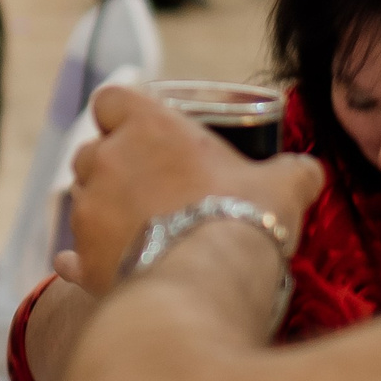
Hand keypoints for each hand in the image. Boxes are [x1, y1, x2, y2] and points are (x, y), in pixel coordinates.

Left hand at [64, 86, 324, 292]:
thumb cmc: (244, 218)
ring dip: (102, 211)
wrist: (208, 282)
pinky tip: (106, 270)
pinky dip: (84, 262)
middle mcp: (107, 161)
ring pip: (81, 201)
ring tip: (139, 232)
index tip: (142, 131)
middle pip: (91, 151)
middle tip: (148, 188)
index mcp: (148, 126)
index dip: (122, 113)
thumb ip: (294, 171)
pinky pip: (71, 257)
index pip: (110, 98)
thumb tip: (309, 172)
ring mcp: (88, 211)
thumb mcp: (284, 185)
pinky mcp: (83, 261)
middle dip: (112, 166)